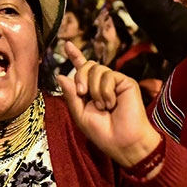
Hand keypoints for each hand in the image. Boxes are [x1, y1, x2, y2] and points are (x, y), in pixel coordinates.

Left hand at [56, 41, 160, 167]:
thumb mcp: (80, 114)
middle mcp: (102, 84)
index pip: (82, 69)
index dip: (75, 56)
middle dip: (80, 77)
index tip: (66, 45)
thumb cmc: (102, 132)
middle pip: (87, 66)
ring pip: (96, 69)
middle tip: (83, 94)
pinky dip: (106, 91)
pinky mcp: (126, 82)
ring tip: (103, 106)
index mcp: (90, 91)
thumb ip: (71, 95)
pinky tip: (112, 103)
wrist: (122, 141)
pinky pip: (109, 76)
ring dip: (94, 89)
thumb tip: (60, 75)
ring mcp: (115, 82)